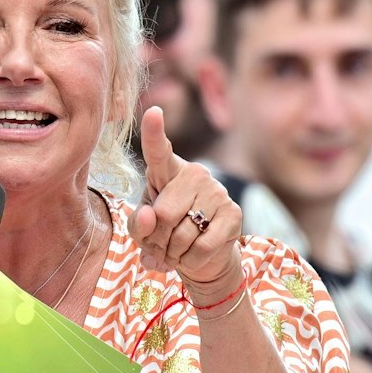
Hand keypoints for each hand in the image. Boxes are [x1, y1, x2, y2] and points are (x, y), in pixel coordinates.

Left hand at [135, 106, 242, 295]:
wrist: (199, 258)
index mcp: (166, 171)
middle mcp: (194, 174)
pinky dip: (190, 260)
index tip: (153, 111)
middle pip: (163, 214)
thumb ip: (139, 224)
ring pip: (182, 234)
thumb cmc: (165, 235)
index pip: (158, 150)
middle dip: (157, 239)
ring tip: (177, 250)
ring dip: (173, 253)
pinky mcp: (233, 213)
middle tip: (162, 244)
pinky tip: (192, 256)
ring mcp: (217, 191)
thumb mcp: (143, 231)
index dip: (154, 132)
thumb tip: (151, 216)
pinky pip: (202, 246)